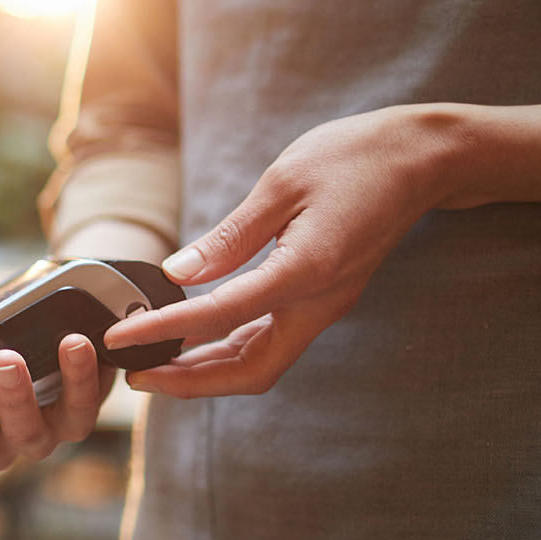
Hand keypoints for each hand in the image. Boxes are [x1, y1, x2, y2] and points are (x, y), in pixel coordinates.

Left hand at [103, 106, 453, 397]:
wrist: (422, 158)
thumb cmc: (354, 158)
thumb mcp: (283, 183)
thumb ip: (230, 236)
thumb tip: (177, 273)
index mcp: (307, 271)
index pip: (222, 315)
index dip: (164, 331)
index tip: (118, 338)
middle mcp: (319, 303)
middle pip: (249, 370)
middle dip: (188, 381)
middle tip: (133, 373)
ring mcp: (322, 306)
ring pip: (260, 363)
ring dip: (205, 372)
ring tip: (152, 364)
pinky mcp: (320, 298)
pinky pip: (270, 340)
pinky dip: (227, 348)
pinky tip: (193, 340)